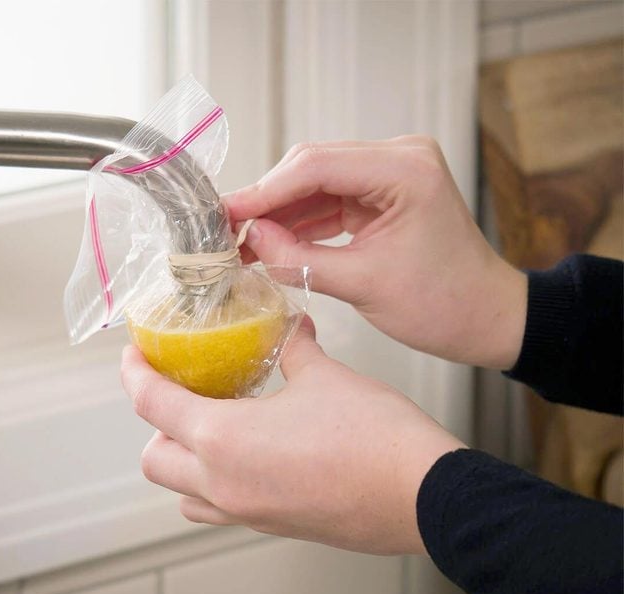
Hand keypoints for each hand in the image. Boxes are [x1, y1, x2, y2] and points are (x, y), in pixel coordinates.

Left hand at [121, 318, 463, 554]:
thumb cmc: (374, 436)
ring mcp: (248, 512)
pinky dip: (217, 483)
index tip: (134, 356)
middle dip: (156, 423)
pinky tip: (253, 455)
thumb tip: (293, 330)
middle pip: (154, 459)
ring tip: (212, 428)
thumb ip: (296, 349)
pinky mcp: (274, 527)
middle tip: (183, 392)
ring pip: (183, 493)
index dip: (135, 373)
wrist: (422, 494)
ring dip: (183, 460)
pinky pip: (221, 509)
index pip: (151, 404)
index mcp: (223, 439)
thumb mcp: (325, 377)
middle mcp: (224, 483)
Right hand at [225, 138, 527, 370]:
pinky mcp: (383, 195)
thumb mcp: (364, 284)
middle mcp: (400, 158)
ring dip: (281, 213)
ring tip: (242, 241)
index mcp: (405, 170)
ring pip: (317, 185)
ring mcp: (392, 174)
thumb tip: (252, 239)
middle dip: (268, 200)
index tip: (226, 213)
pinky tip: (271, 241)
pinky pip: (330, 202)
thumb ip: (299, 260)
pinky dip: (301, 223)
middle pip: (313, 168)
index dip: (265, 190)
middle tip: (226, 228)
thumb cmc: (443, 304)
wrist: (483, 317)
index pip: (316, 166)